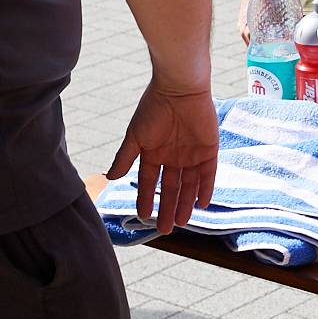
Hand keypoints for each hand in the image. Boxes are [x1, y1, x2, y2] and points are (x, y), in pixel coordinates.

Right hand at [106, 80, 217, 235]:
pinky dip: (205, 188)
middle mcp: (173, 157)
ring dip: (185, 203)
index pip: (148, 182)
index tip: (143, 216)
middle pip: (170, 188)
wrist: (180, 89)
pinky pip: (208, 173)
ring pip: (189, 185)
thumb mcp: (136, 136)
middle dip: (167, 207)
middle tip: (164, 229)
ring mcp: (191, 154)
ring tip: (181, 222)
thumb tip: (108, 178)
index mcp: (154, 153)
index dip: (145, 198)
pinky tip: (202, 204)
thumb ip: (125, 158)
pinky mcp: (209, 150)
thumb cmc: (154, 108)